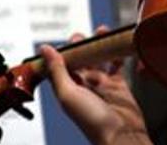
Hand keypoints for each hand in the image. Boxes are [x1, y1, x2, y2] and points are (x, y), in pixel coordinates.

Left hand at [41, 28, 150, 144]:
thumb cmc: (93, 121)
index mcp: (67, 89)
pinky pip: (116, 64)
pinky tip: (116, 44)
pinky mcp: (119, 84)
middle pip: (79, 59)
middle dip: (80, 46)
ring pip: (98, 59)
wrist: (122, 135)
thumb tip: (44, 49)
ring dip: (98, 45)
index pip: (60, 65)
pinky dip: (117, 53)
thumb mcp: (68, 93)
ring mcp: (102, 84)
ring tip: (100, 32)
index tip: (62, 40)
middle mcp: (83, 86)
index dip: (60, 52)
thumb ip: (57, 70)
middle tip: (82, 36)